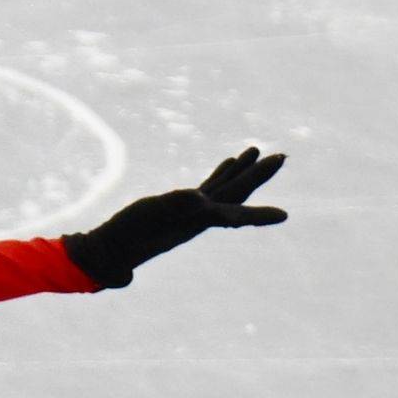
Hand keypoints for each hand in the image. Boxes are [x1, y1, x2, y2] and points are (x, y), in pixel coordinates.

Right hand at [64, 147, 289, 288]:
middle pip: (237, 193)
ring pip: (225, 187)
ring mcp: (193, 209)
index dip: (257, 215)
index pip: (233, 213)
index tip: (284, 216)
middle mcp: (201, 216)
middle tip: (282, 157)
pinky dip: (222, 172)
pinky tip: (231, 161)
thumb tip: (197, 196)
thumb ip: (173, 206)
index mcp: (197, 221)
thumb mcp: (149, 217)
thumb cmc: (128, 234)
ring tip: (258, 150)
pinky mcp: (182, 204)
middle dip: (258, 176)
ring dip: (243, 170)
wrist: (114, 247)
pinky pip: (210, 185)